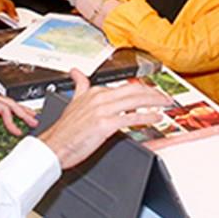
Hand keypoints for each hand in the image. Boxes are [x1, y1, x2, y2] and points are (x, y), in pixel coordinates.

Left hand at [0, 90, 38, 155]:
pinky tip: (16, 117)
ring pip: (6, 103)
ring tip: (31, 117)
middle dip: (23, 111)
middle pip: (9, 102)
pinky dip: (10, 112)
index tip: (16, 130)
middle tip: (34, 120)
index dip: (11, 120)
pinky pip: (0, 107)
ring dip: (19, 110)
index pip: (2, 108)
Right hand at [37, 69, 172, 168]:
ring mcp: (102, 111)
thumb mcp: (72, 101)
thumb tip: (76, 72)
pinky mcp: (105, 125)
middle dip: (153, 93)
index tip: (152, 92)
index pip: (125, 86)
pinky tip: (156, 118)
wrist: (53, 147)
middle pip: (134, 90)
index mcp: (94, 92)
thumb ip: (80, 85)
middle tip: (165, 97)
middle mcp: (100, 98)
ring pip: (135, 101)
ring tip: (165, 104)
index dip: (142, 89)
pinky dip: (147, 117)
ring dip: (155, 102)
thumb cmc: (64, 130)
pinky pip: (131, 118)